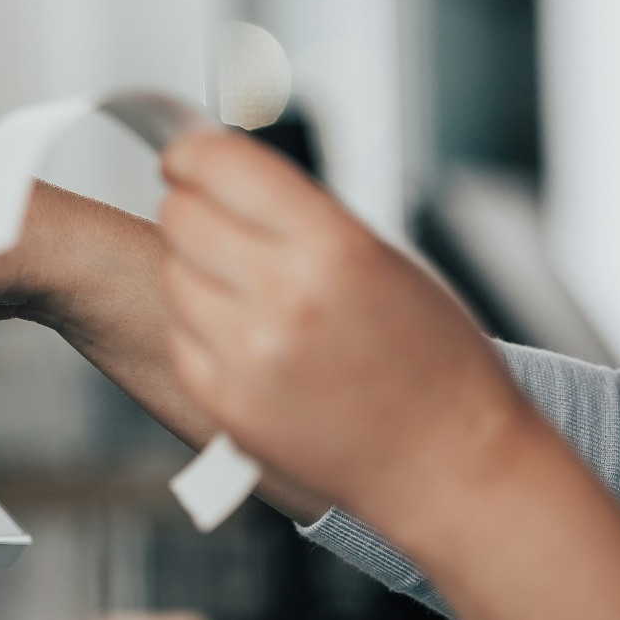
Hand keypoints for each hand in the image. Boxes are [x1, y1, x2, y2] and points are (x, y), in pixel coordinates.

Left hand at [154, 130, 534, 524]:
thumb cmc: (433, 363)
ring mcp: (247, 354)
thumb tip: (226, 177)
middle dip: (192, 209)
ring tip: (246, 289)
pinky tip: (245, 336)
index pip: (221, 165)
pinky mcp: (224, 401)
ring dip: (196, 270)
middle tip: (214, 221)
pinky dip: (200, 328)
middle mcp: (284, 296)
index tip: (183, 157)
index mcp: (333, 247)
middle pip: (182, 216)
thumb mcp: (384, 260)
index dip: (191, 154)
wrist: (447, 464)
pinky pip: (179, 335)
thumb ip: (300, 217)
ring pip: (172, 273)